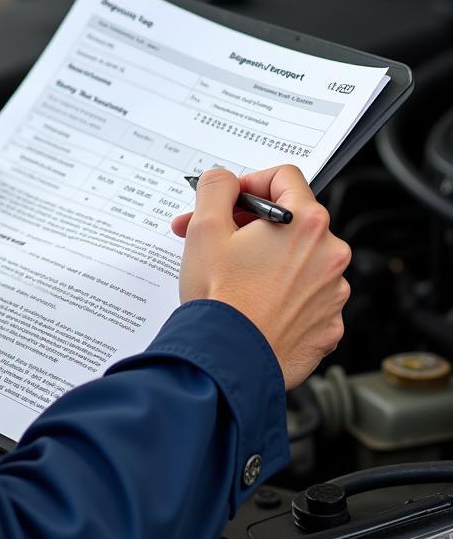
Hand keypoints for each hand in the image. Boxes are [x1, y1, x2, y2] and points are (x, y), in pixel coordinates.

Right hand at [171, 166, 351, 389]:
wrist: (232, 361)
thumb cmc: (222, 298)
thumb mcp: (205, 228)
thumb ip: (216, 188)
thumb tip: (225, 180)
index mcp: (306, 223)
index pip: (284, 177)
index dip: (249, 183)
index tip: (230, 201)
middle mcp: (331, 255)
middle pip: (290, 220)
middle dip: (249, 224)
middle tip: (216, 237)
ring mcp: (334, 293)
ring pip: (297, 258)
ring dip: (265, 257)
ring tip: (230, 274)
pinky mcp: (329, 325)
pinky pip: (304, 295)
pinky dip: (279, 292)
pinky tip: (250, 301)